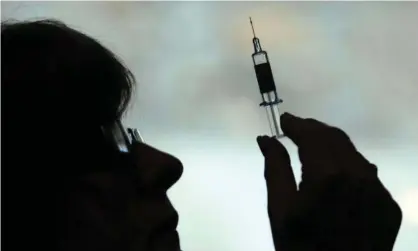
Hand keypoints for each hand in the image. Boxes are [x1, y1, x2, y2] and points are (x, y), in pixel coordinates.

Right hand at [257, 113, 401, 250]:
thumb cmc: (299, 248)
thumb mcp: (279, 210)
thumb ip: (275, 169)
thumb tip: (265, 139)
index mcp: (327, 176)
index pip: (312, 136)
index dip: (297, 124)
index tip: (284, 119)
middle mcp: (359, 176)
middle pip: (335, 138)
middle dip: (314, 128)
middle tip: (296, 127)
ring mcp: (378, 191)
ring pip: (354, 153)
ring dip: (331, 144)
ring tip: (312, 144)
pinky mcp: (390, 205)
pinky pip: (367, 173)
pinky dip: (349, 163)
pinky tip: (336, 169)